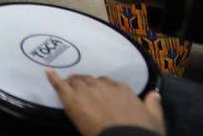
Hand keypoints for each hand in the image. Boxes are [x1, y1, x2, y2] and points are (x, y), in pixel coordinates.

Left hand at [47, 71, 164, 135]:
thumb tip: (154, 95)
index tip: (100, 91)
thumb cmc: (141, 132)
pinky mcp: (72, 100)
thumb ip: (153, 105)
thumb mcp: (155, 118)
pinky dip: (53, 78)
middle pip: (90, 80)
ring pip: (76, 82)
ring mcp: (86, 92)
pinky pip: (60, 85)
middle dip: (85, 83)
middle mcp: (103, 87)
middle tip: (81, 88)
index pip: (108, 83)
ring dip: (73, 82)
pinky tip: (47, 72)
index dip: (102, 87)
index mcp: (121, 90)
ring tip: (68, 83)